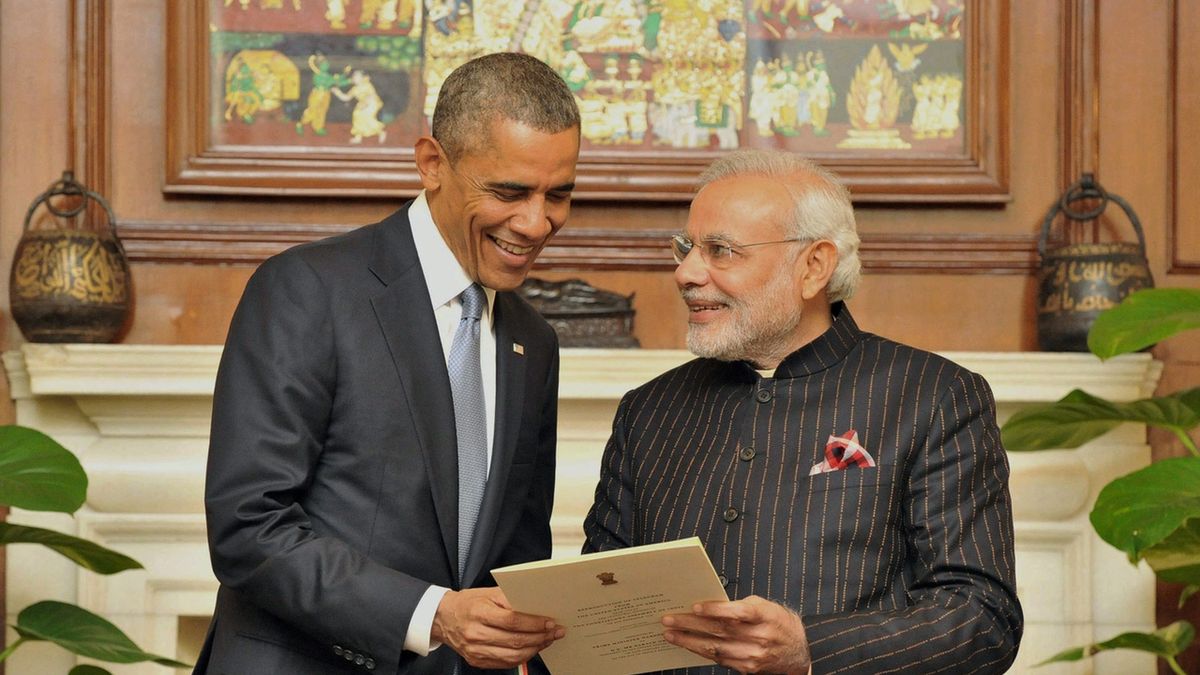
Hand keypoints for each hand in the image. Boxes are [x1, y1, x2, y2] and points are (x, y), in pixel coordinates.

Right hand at [432, 587, 563, 668]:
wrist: (443, 617)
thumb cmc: (468, 603)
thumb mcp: (488, 593)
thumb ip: (510, 599)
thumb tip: (535, 606)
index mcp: (479, 613)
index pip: (512, 621)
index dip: (534, 623)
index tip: (549, 622)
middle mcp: (476, 634)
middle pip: (515, 641)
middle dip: (540, 637)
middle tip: (554, 632)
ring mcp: (476, 651)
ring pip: (512, 656)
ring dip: (534, 649)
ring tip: (546, 641)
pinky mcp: (477, 661)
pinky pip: (505, 663)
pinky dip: (522, 657)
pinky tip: (531, 648)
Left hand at [662, 595, 809, 674]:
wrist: (797, 651)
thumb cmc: (778, 622)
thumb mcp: (764, 606)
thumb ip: (739, 605)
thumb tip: (709, 604)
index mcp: (764, 616)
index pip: (738, 613)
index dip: (716, 610)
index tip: (695, 606)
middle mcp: (758, 637)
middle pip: (720, 630)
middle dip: (690, 625)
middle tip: (669, 619)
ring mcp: (752, 655)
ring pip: (715, 648)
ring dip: (689, 641)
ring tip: (670, 634)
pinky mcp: (747, 668)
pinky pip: (719, 659)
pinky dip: (700, 651)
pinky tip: (687, 645)